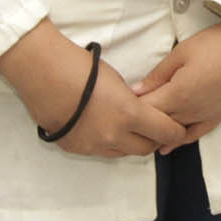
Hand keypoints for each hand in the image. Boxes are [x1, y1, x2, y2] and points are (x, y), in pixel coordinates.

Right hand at [0, 20, 188, 157]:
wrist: (42, 73)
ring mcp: (93, 146)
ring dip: (129, 143)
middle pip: (146, 149)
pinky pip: (99, 151)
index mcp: (130, 115)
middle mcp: (114, 136)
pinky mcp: (75, 149)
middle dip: (154, 140)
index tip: (178, 127)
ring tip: (126, 128)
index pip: (166, 133)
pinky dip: (106, 143)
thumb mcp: (117, 81)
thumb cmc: (81, 68)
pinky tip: (100, 128)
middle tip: (154, 129)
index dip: (175, 131)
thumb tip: (139, 111)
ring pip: (122, 153)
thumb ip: (132, 101)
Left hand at [138, 17, 220, 143]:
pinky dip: (180, 141)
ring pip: (175, 132)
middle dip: (142, 122)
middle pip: (159, 123)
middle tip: (126, 119)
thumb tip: (135, 92)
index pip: (147, 110)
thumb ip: (158, 75)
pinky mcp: (220, 116)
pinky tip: (168, 146)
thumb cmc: (218, 43)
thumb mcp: (182, 52)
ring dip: (159, 133)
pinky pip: (196, 134)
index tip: (119, 105)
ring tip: (141, 134)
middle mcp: (192, 111)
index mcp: (179, 93)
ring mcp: (207, 116)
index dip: (131, 109)